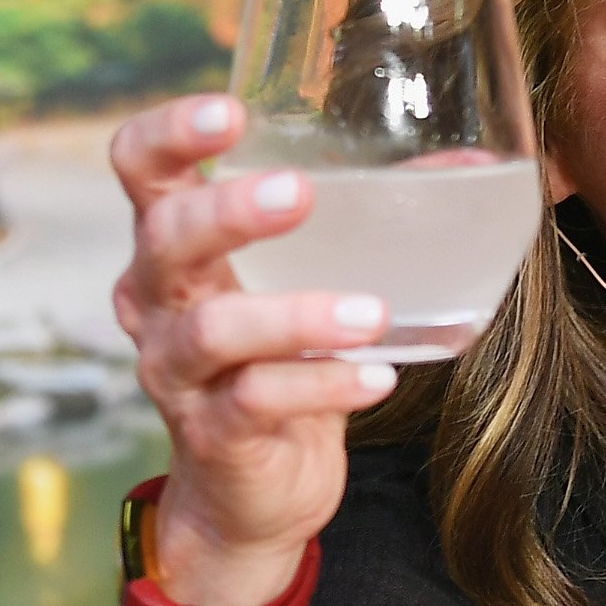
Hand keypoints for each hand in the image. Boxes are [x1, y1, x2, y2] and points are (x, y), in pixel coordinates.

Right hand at [108, 94, 391, 605]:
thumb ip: (365, 225)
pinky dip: (323, 384)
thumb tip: (465, 163)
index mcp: (174, 246)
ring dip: (296, 315)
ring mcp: (177, 372)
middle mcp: (157, 302)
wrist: (252, 495)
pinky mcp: (212, 434)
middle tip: (300, 192)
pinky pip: (257, 401)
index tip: (231, 111)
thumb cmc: (280, 365)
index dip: (170, 133)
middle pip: (164, 238)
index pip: (140, 168)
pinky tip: (377, 377)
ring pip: (213, 330)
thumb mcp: (308, 284)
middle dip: (227, 210)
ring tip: (373, 314)